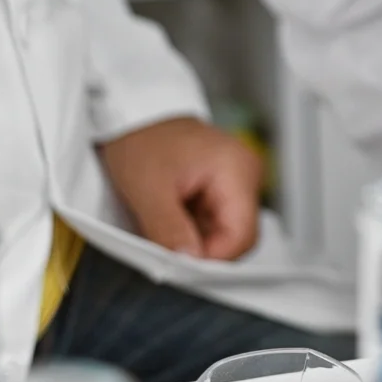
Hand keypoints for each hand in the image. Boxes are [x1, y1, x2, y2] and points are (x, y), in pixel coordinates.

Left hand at [98, 117, 263, 261]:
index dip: (212, 259)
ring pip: (225, 231)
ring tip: (163, 224)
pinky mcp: (225, 185)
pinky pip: (216, 220)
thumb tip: (187, 263)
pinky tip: (170, 217)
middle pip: (238, 236)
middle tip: (165, 249)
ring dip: (195, 239)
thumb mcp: (148, 190)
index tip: (179, 267)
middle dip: (202, 249)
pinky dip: (193, 228)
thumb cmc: (142, 138)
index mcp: (237, 171)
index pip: (241, 235)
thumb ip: (170, 230)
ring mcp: (238, 179)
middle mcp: (246, 175)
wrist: (135, 113)